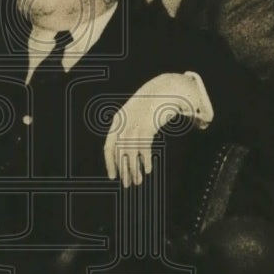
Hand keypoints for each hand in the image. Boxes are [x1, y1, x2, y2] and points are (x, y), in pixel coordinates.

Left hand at [103, 73, 198, 187]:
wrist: (164, 88)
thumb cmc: (150, 106)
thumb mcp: (135, 116)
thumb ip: (129, 132)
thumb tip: (125, 154)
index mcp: (117, 122)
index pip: (109, 146)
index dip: (110, 163)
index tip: (113, 177)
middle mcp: (123, 123)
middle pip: (120, 152)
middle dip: (123, 170)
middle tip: (127, 185)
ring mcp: (135, 123)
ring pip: (131, 152)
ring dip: (134, 169)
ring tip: (138, 181)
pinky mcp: (147, 124)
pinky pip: (143, 146)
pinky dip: (144, 160)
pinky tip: (147, 170)